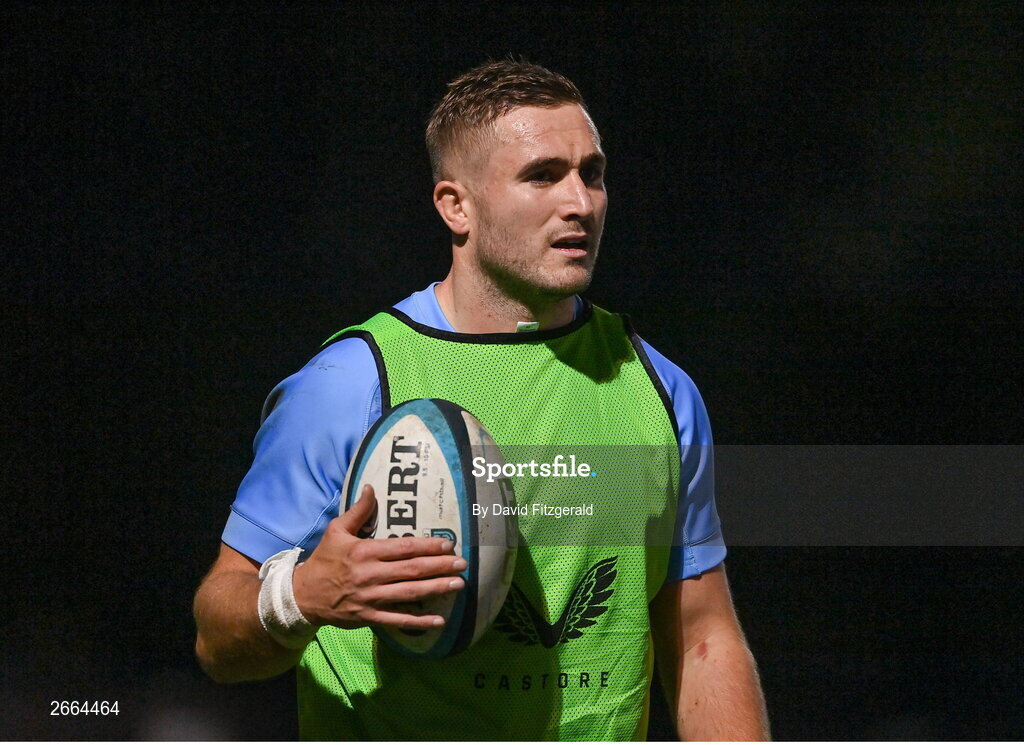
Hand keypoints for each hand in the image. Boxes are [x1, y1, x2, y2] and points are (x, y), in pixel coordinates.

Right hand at [292, 484, 465, 630]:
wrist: (303, 595)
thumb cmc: (324, 560)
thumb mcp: (336, 531)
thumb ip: (358, 511)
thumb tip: (371, 487)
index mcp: (365, 552)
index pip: (403, 548)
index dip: (427, 546)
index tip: (447, 545)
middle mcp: (371, 575)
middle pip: (412, 570)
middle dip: (440, 566)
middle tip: (462, 564)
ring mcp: (371, 598)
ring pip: (409, 593)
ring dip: (436, 589)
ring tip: (458, 584)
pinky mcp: (369, 616)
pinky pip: (398, 620)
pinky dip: (419, 620)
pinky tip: (439, 619)